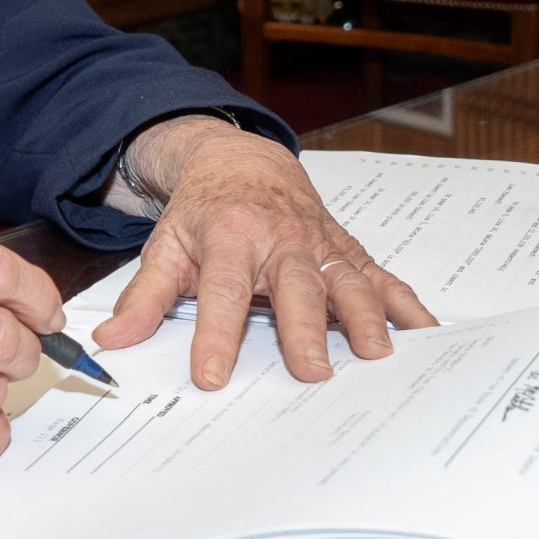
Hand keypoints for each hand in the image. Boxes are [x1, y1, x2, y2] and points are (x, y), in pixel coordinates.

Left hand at [92, 119, 436, 387]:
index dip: (217, 338)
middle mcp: (281, 239)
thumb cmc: (204, 211)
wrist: (242, 159)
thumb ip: (145, 298)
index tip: (212, 379)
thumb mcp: (165, 247)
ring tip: (377, 355)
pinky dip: (405, 303)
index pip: (223, 294)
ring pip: (346, 279)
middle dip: (306, 329)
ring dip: (365, 316)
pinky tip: (427, 334)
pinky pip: (380, 275)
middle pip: (296, 286)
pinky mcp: (346, 249)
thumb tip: (111, 341)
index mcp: (230, 238)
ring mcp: (319, 243)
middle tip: (314, 372)